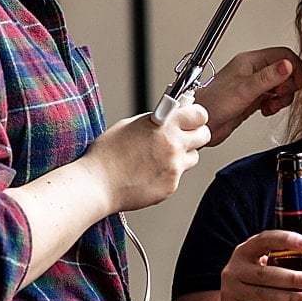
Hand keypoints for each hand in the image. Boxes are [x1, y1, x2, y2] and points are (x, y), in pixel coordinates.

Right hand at [86, 103, 210, 213]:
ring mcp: (174, 167)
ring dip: (183, 155)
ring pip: (193, 157)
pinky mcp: (171, 186)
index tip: (191, 118)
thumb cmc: (106, 155)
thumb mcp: (129, 125)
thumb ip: (155, 120)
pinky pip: (178, 176)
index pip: (199, 114)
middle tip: (183, 137)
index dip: (196, 117)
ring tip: (162, 157)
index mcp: (164, 124)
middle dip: (195, 135)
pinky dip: (168, 174)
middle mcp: (173, 144)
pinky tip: (151, 172)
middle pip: (204, 136)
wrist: (97, 184)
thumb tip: (169, 116)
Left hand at [195, 46, 301, 146]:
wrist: (201, 124)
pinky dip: (275, 105)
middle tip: (281, 95)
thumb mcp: (244, 89)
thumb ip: (268, 77)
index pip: (283, 55)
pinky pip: (274, 98)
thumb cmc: (212, 103)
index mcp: (251, 61)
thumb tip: (288, 65)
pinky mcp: (253, 100)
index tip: (300, 83)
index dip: (295, 68)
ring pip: (281, 86)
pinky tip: (266, 110)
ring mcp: (254, 85)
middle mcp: (253, 71)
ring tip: (272, 105)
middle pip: (286, 71)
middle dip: (290, 84)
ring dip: (283, 97)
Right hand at [218, 231, 301, 300]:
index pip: (264, 240)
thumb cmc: (267, 286)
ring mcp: (231, 291)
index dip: (285, 240)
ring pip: (263, 295)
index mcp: (246, 250)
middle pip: (264, 273)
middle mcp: (235, 268)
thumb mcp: (281, 270)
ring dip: (289, 298)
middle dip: (292, 278)